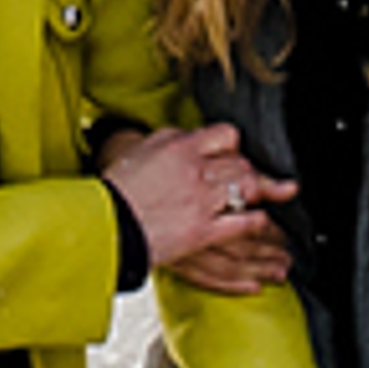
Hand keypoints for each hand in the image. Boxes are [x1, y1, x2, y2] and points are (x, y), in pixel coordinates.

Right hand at [106, 118, 293, 292]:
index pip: (226, 135)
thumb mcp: (143, 152)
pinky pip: (242, 224)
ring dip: (258, 195)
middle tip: (253, 181)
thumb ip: (172, 142)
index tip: (234, 155)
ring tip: (263, 198)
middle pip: (241, 164)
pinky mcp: (203, 232)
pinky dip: (257, 223)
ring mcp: (201, 202)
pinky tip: (263, 222)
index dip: (234, 146)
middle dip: (249, 173)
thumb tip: (191, 139)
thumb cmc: (117, 191)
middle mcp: (195, 171)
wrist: (105, 224)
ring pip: (247, 189)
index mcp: (180, 147)